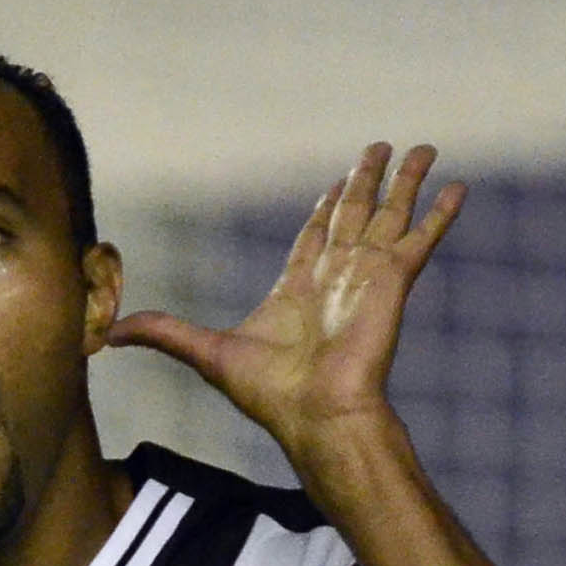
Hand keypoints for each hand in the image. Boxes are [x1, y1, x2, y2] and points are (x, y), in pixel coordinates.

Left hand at [108, 143, 462, 468]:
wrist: (317, 416)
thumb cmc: (270, 396)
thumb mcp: (204, 353)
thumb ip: (163, 333)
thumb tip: (108, 333)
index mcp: (297, 290)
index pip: (314, 237)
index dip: (324, 209)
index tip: (335, 184)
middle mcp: (336, 278)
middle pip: (354, 215)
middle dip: (364, 182)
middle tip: (379, 149)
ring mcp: (367, 278)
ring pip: (389, 215)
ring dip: (405, 183)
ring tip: (423, 150)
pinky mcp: (393, 282)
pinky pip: (420, 238)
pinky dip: (439, 213)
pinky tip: (457, 188)